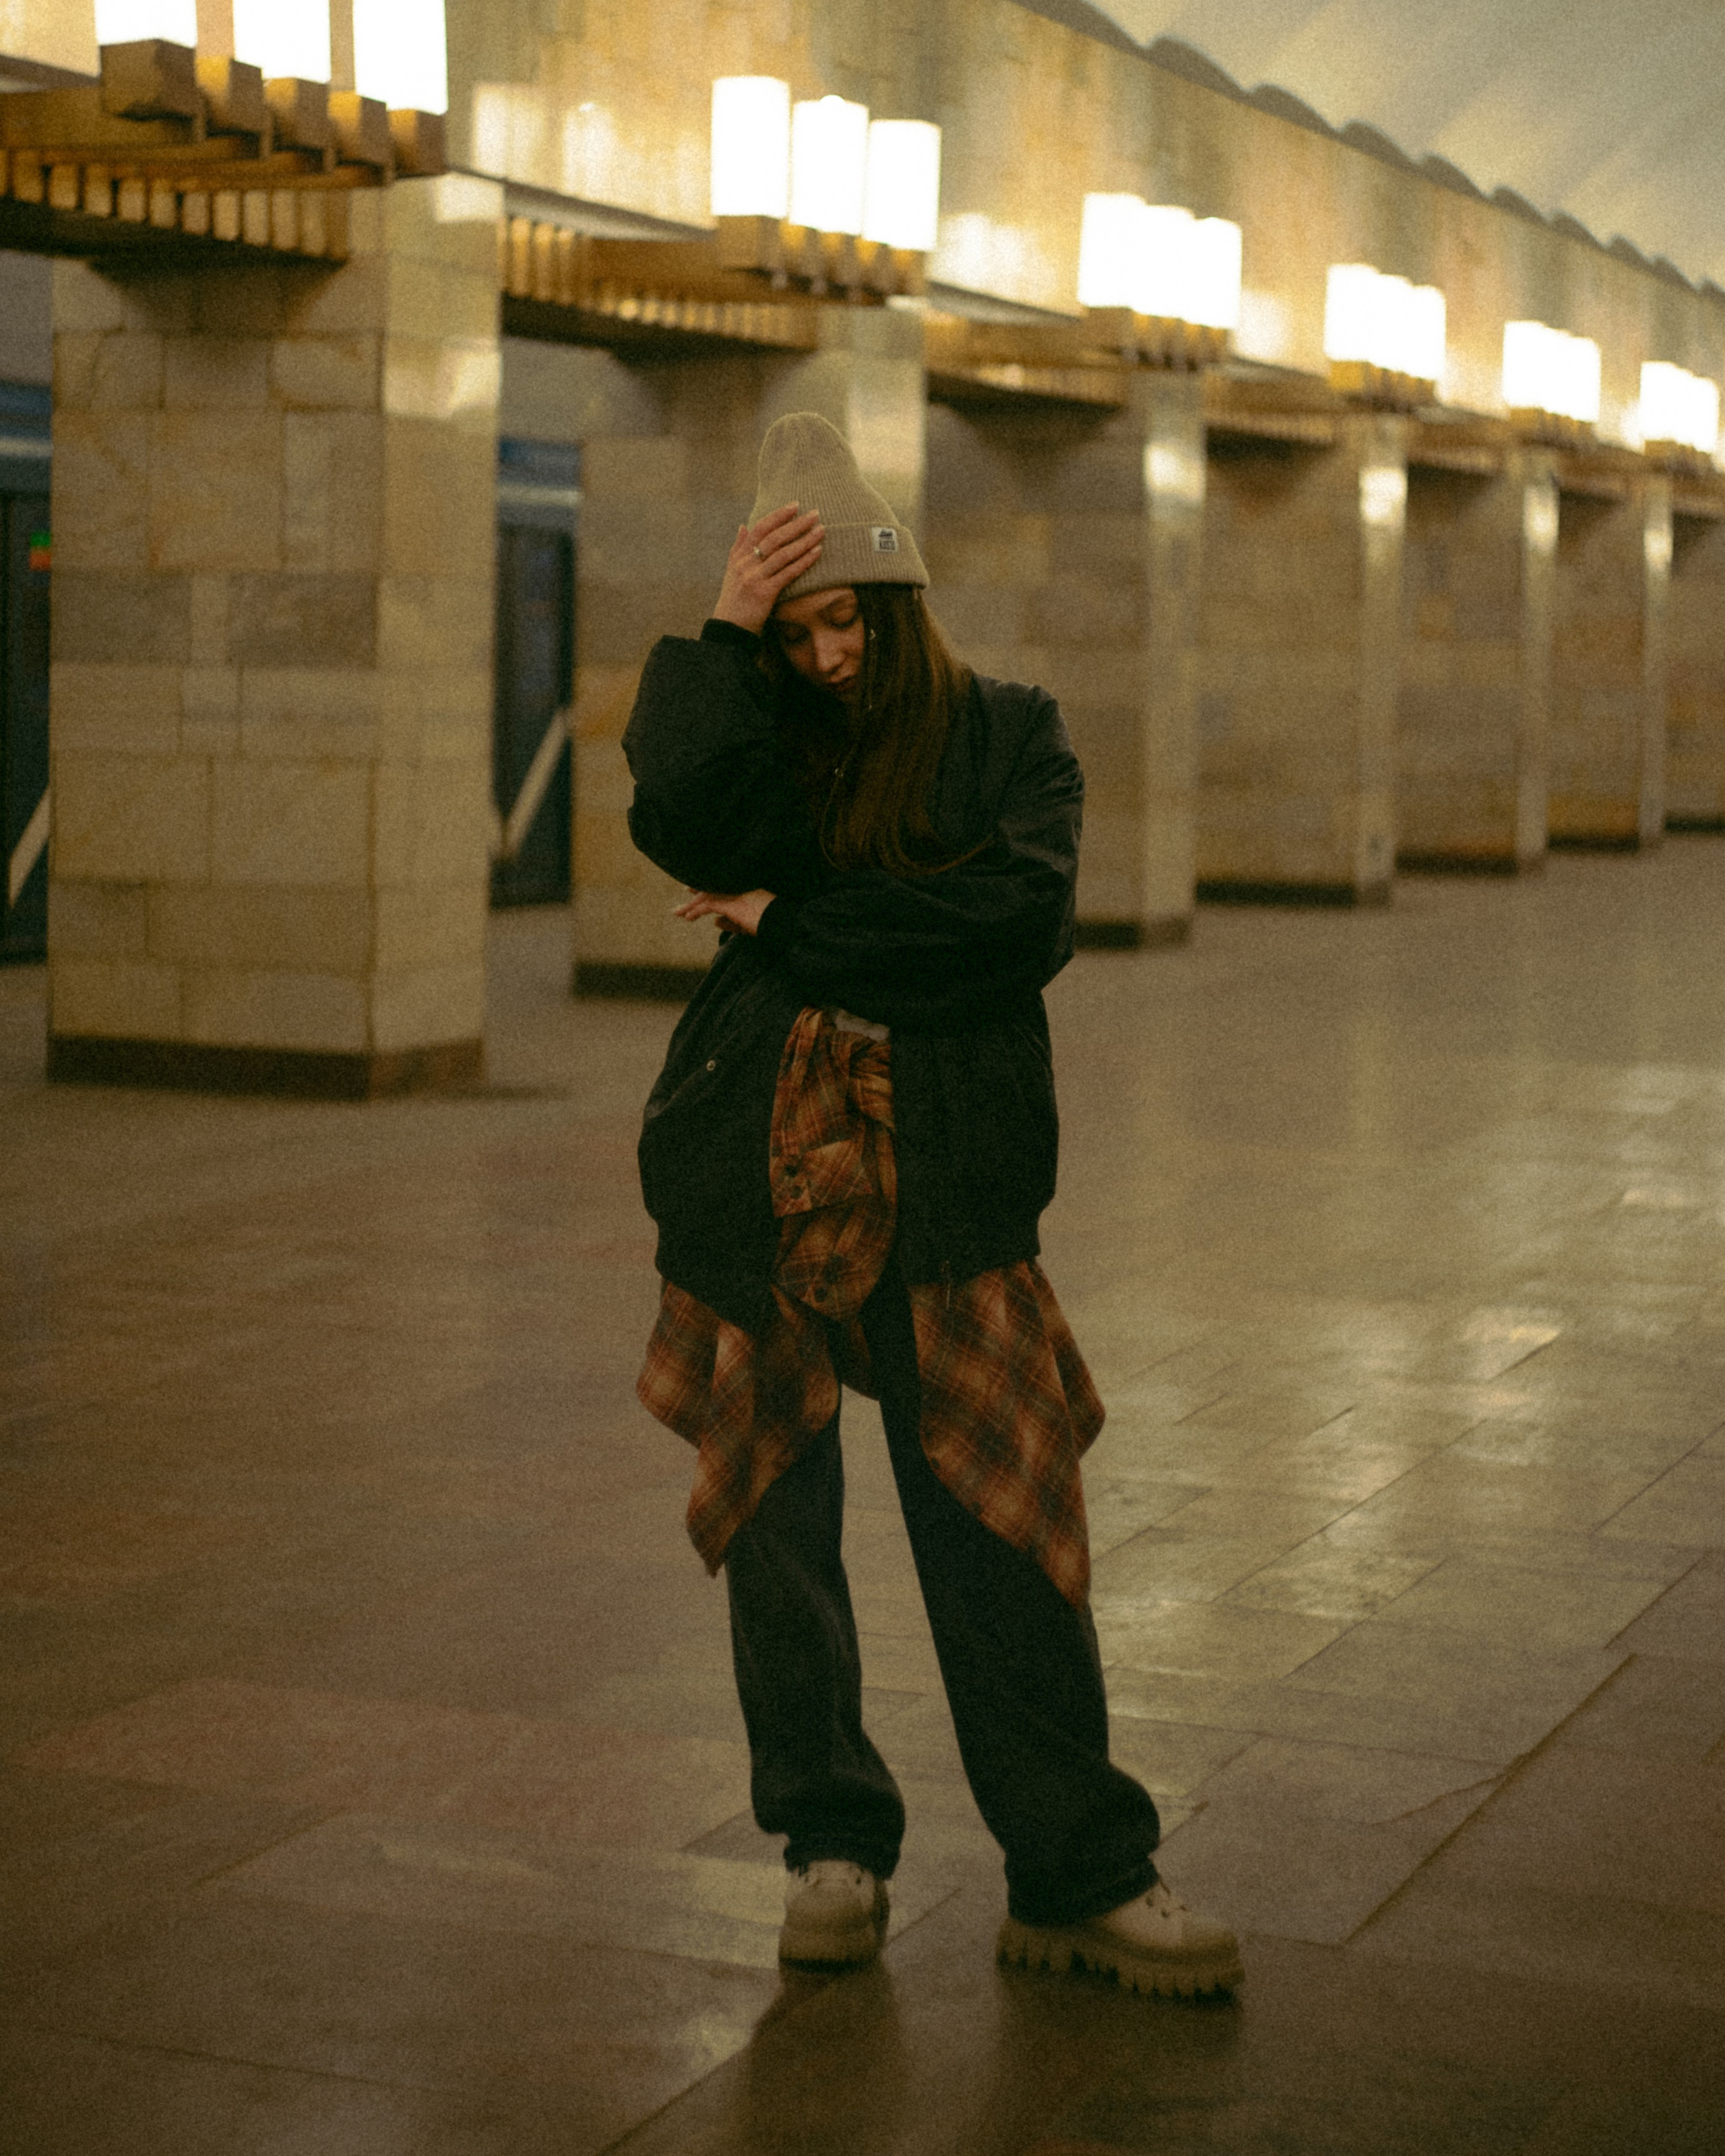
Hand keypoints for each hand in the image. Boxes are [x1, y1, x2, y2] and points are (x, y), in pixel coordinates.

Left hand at [673, 888, 774, 936]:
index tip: (693, 888)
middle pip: (711, 887)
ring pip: (706, 896)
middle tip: (683, 895)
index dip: (706, 886)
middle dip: (696, 892)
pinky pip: (708, 906)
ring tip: (679, 913)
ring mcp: (734, 893)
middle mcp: (737, 887)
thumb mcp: (747, 924)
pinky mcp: (731, 903)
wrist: (781, 923)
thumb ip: (731, 922)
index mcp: (744, 888)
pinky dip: (696, 911)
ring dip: (691, 905)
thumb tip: (715, 922)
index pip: (720, 884)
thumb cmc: (769, 923)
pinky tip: (688, 917)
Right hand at [712, 504, 823, 632]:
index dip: (778, 515)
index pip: (760, 528)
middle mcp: (746, 564)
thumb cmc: (734, 600)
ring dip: (804, 540)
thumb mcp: (731, 571)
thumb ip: (738, 547)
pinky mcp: (764, 593)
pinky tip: (817, 552)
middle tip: (815, 514)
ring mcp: (755, 578)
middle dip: (796, 524)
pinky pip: (788, 573)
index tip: (795, 505)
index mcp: (739, 556)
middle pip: (774, 538)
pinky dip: (804, 561)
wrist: (729, 628)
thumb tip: (743, 526)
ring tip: (821, 530)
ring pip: (783, 553)